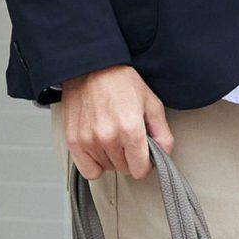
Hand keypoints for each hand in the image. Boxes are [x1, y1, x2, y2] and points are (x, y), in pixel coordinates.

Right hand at [60, 65, 174, 180]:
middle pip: (124, 169)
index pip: (140, 170)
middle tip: (127, 138)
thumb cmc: (120, 82)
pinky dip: (95, 163)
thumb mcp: (151, 102)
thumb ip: (162, 132)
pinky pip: (88, 170)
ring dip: (112, 158)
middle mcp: (108, 137)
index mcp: (130, 129)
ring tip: (111, 135)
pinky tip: (99, 149)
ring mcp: (89, 140)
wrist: (91, 67)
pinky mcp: (74, 141)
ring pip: (107, 168)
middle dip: (129, 158)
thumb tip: (164, 153)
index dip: (145, 164)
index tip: (143, 156)